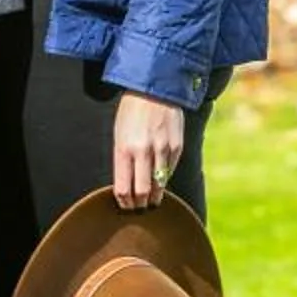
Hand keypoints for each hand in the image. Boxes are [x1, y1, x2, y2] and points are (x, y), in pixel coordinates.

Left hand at [112, 90, 185, 209]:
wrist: (155, 88)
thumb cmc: (132, 111)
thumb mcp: (119, 133)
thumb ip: (122, 159)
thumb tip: (126, 184)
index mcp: (124, 149)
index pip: (123, 188)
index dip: (124, 202)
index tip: (125, 205)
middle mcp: (143, 152)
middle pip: (142, 192)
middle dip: (140, 205)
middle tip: (139, 208)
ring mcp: (162, 150)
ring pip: (159, 185)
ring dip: (154, 196)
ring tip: (151, 199)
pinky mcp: (177, 147)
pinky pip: (170, 171)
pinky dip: (164, 178)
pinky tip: (160, 179)